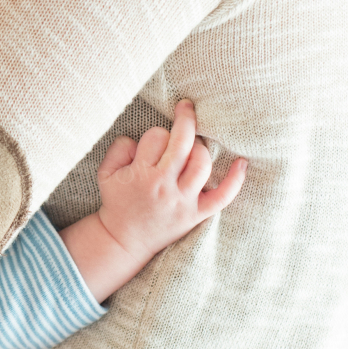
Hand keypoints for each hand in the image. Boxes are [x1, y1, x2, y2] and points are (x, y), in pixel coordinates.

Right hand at [96, 100, 245, 270]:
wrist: (124, 240)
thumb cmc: (117, 202)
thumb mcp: (105, 173)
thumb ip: (118, 148)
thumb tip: (139, 138)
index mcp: (141, 174)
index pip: (156, 136)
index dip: (155, 135)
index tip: (151, 146)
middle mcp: (164, 187)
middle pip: (182, 143)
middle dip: (185, 119)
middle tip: (186, 107)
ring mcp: (183, 202)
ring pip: (202, 163)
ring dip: (199, 148)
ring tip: (192, 148)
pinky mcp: (196, 215)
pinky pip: (222, 197)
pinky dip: (235, 180)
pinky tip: (242, 163)